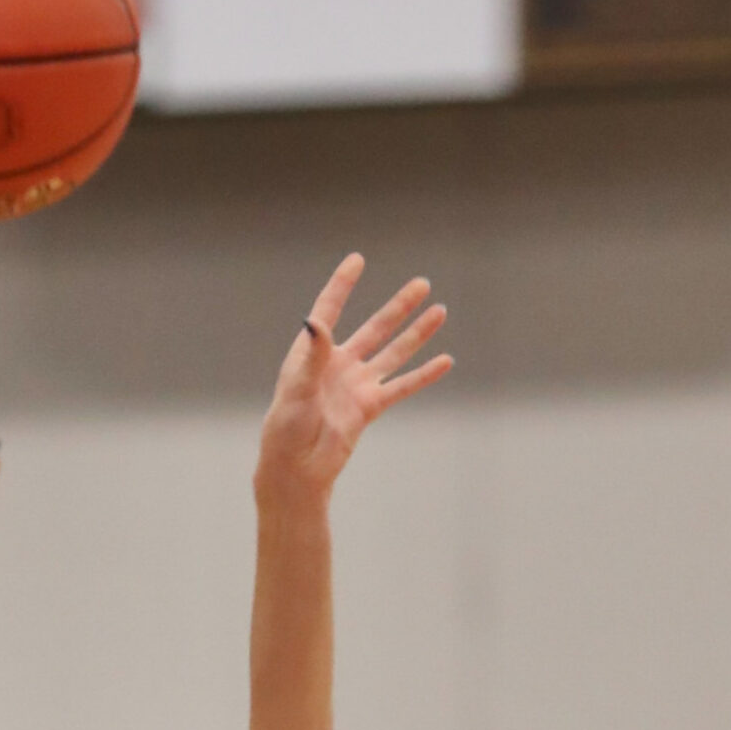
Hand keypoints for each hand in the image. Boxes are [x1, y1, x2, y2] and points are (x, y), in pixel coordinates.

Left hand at [256, 253, 450, 500]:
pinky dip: (423, 375)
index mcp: (312, 353)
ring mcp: (357, 385)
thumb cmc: (286, 429)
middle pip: (375, 327)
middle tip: (422, 283)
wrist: (297, 469)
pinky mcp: (370, 407)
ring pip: (394, 352)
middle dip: (399, 306)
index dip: (342, 285)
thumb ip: (312, 355)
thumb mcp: (296, 389)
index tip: (357, 260)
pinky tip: (444, 361)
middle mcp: (338, 364)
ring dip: (417, 333)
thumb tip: (317, 320)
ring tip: (439, 311)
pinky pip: (402, 387)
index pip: (330, 310)